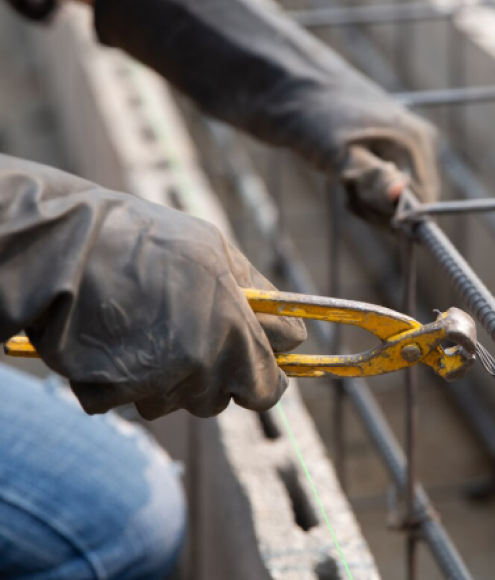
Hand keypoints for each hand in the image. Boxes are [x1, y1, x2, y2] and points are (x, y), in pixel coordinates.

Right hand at [0, 156, 304, 418]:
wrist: (68, 246)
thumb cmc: (148, 239)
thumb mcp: (216, 249)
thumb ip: (253, 293)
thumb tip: (280, 320)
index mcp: (237, 336)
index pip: (272, 382)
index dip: (271, 363)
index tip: (265, 351)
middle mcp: (203, 369)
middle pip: (232, 398)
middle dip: (227, 374)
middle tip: (206, 339)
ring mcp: (158, 387)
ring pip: (184, 401)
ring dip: (177, 377)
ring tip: (152, 328)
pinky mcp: (114, 397)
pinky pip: (134, 397)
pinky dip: (128, 376)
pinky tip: (118, 338)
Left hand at [92, 0, 439, 224]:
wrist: (274, 78)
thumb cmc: (304, 115)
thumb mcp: (337, 154)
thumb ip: (372, 180)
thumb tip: (401, 200)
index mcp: (416, 140)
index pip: (423, 202)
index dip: (393, 216)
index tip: (357, 205)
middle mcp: (412, 139)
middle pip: (409, 199)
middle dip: (378, 208)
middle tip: (345, 192)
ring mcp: (393, 138)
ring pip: (389, 193)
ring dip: (365, 200)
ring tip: (338, 177)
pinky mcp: (373, 139)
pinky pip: (374, 181)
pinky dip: (357, 187)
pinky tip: (335, 169)